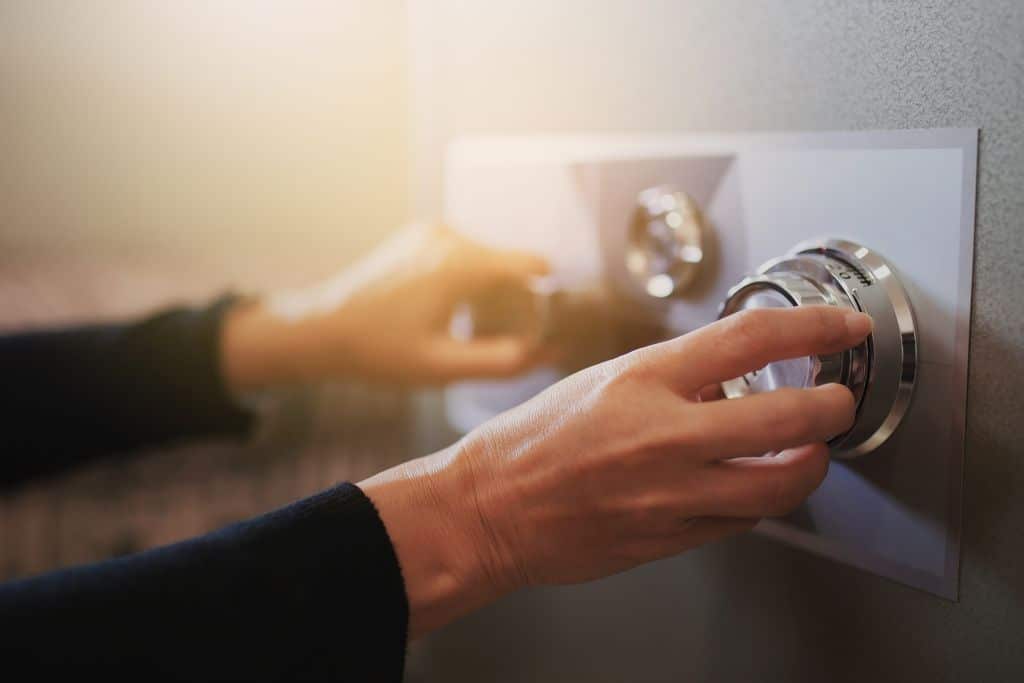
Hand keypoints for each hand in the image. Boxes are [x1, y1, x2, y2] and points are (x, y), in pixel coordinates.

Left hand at [221, 224, 549, 389]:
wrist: (319, 330)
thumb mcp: (445, 367)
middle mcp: (449, 236)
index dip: (549, 293)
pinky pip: (462, 254)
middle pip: (510, 262)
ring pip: (486, 258)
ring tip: (469, 329)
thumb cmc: (379, 352)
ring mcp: (431, 232)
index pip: (534, 263)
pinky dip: (467, 279)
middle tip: (501, 338)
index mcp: (460, 262)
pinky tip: (448, 312)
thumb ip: (504, 362)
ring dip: (489, 289)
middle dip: (516, 296)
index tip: (548, 324)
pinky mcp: (419, 236)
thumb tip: (552, 354)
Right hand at [360, 306, 872, 636]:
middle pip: (786, 419)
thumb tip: (736, 376)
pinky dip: (760, 501)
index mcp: (644, 380)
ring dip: (812, 465)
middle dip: (832, 408)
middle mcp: (663, 435)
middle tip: (838, 401)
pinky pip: (740, 521)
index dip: (813, 327)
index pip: (751, 339)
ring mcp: (669, 493)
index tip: (840, 325)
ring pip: (778, 485)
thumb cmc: (538, 440)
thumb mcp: (607, 381)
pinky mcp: (670, 537)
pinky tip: (753, 488)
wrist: (493, 508)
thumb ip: (676, 377)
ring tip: (812, 452)